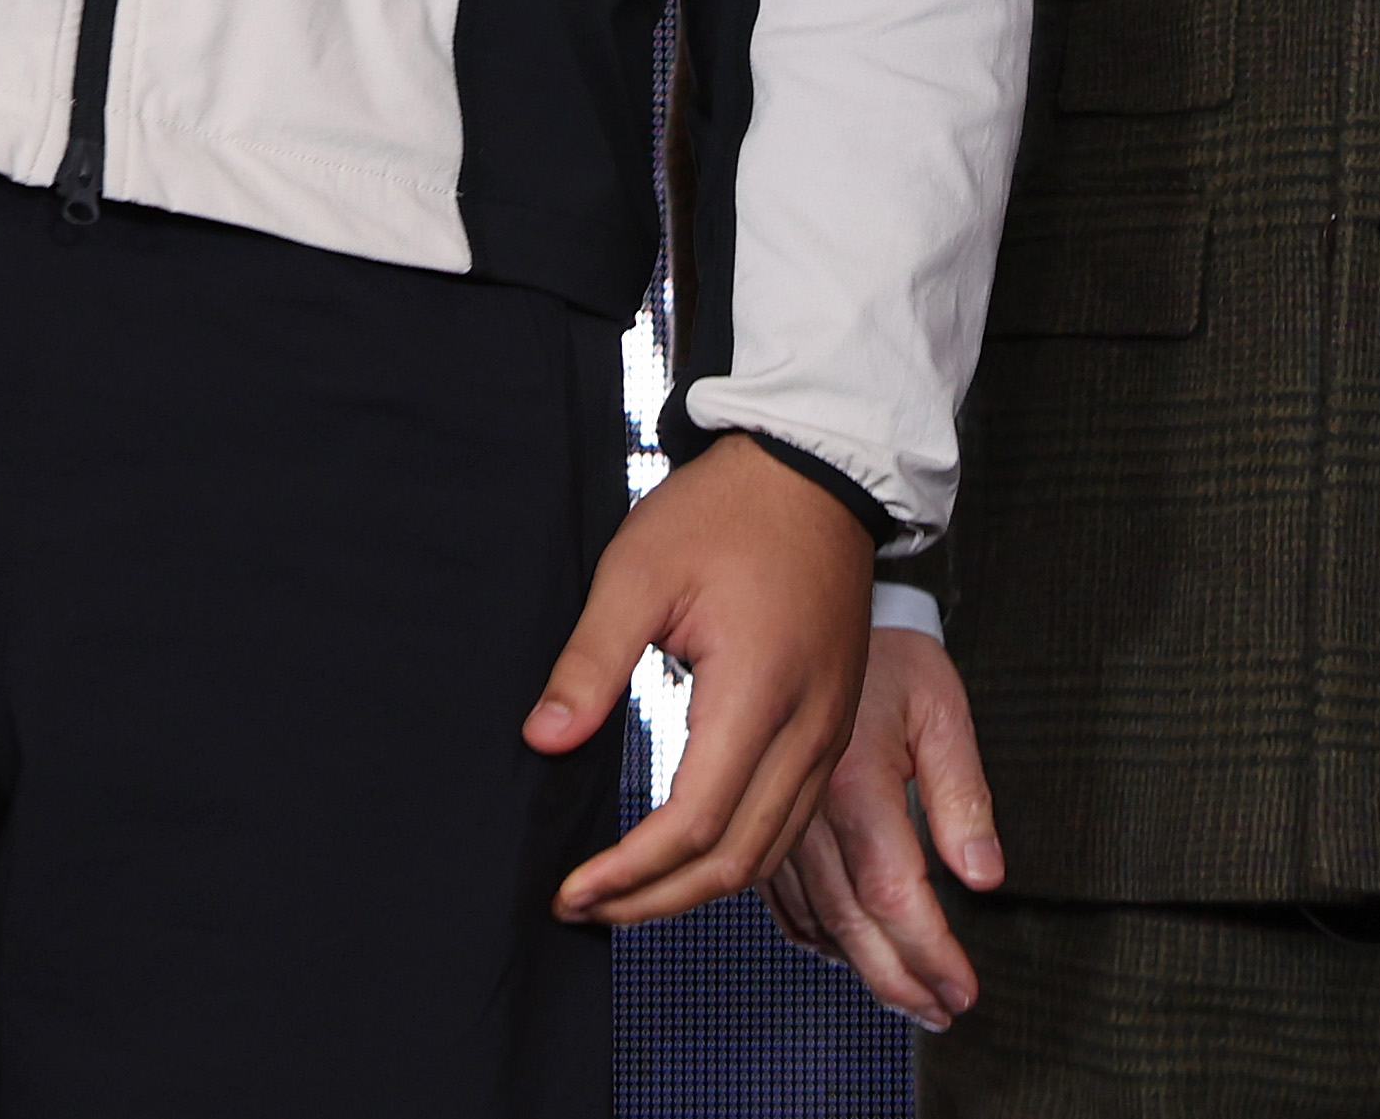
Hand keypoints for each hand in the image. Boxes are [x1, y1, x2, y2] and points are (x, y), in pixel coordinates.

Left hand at [532, 433, 880, 926]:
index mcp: (759, 690)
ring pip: (769, 851)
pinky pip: (790, 820)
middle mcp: (809, 726)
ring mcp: (831, 729)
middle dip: (654, 902)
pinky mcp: (834, 725)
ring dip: (695, 890)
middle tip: (585, 908)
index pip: (694, 823)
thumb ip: (590, 662)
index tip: (571, 890)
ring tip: (624, 896)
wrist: (817, 472)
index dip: (628, 872)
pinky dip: (736, 857)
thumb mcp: (638, 569)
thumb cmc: (728, 510)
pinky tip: (685, 856)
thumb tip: (545, 740)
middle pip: (736, 859)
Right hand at [764, 622, 1003, 1026]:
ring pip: (816, 923)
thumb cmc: (885, 658)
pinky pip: (785, 903)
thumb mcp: (941, 709)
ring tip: (909, 996)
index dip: (929, 953)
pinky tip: (846, 953)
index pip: (894, 894)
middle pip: (851, 925)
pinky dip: (818, 938)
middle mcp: (805, 814)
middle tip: (941, 1011)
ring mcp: (777, 824)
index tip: (962, 990)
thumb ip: (963, 796)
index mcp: (852, 783)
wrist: (807, 621)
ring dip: (863, 968)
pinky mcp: (764, 827)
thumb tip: (983, 875)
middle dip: (900, 980)